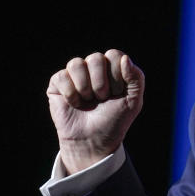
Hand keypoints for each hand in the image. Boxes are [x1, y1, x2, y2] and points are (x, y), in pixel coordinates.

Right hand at [47, 49, 144, 173]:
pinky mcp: (58, 84)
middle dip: (101, 83)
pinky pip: (62, 77)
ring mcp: (74, 75)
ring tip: (89, 101)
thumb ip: (137, 78)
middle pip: (95, 58)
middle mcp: (93, 68)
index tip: (117, 93)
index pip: (114, 55)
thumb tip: (125, 58)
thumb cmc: (115, 120)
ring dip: (85, 88)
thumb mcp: (134, 101)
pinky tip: (75, 104)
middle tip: (102, 99)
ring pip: (76, 64)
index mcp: (112, 69)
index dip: (116, 75)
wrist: (94, 140)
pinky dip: (71, 94)